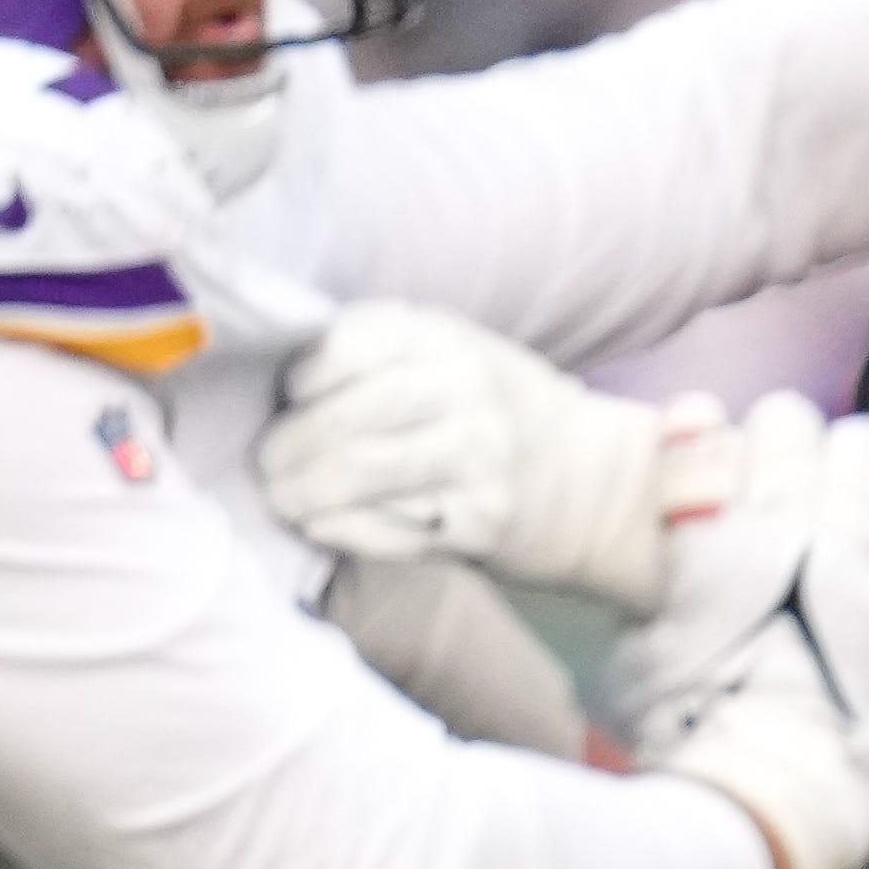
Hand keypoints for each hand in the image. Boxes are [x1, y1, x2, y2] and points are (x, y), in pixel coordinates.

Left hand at [265, 299, 699, 606]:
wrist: (599, 482)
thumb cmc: (507, 414)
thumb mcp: (460, 354)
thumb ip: (386, 352)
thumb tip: (286, 381)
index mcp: (450, 340)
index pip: (348, 348)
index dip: (304, 378)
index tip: (290, 398)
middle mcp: (467, 392)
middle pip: (348, 417)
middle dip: (290, 446)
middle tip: (268, 464)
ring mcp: (477, 459)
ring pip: (361, 472)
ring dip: (305, 491)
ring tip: (284, 498)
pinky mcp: (481, 521)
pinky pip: (390, 526)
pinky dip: (342, 528)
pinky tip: (322, 525)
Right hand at [609, 394, 868, 868]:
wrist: (777, 788)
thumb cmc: (691, 732)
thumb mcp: (635, 652)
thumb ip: (646, 588)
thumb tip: (647, 566)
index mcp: (697, 532)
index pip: (697, 432)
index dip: (699, 432)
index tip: (700, 436)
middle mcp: (770, 521)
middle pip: (781, 423)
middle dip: (779, 440)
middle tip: (783, 469)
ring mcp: (845, 544)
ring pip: (852, 443)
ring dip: (845, 453)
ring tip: (843, 472)